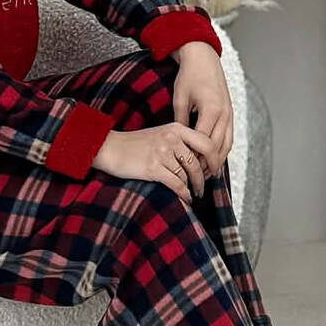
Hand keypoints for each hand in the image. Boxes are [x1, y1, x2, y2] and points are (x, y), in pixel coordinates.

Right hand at [91, 123, 218, 201]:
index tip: (215, 170)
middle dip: (204, 177)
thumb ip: (180, 142)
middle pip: (198, 161)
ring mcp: (162, 152)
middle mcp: (171, 138)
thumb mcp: (161, 134)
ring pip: (187, 174)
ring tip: (194, 194)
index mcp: (175, 128)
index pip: (205, 142)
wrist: (110, 148)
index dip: (214, 158)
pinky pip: (176, 184)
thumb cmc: (135, 144)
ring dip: (193, 187)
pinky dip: (183, 193)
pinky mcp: (153, 168)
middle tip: (204, 187)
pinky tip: (185, 198)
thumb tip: (201, 159)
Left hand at [172, 41, 232, 176]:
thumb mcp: (179, 99)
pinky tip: (213, 158)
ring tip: (206, 173)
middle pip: (218, 147)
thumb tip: (180, 144)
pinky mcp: (230, 113)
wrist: (203, 57)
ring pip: (227, 145)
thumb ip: (180, 122)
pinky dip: (222, 149)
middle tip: (196, 179)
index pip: (203, 143)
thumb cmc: (189, 76)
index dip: (195, 158)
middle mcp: (224, 113)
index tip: (186, 170)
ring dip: (217, 160)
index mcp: (210, 110)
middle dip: (207, 165)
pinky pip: (229, 136)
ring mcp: (230, 113)